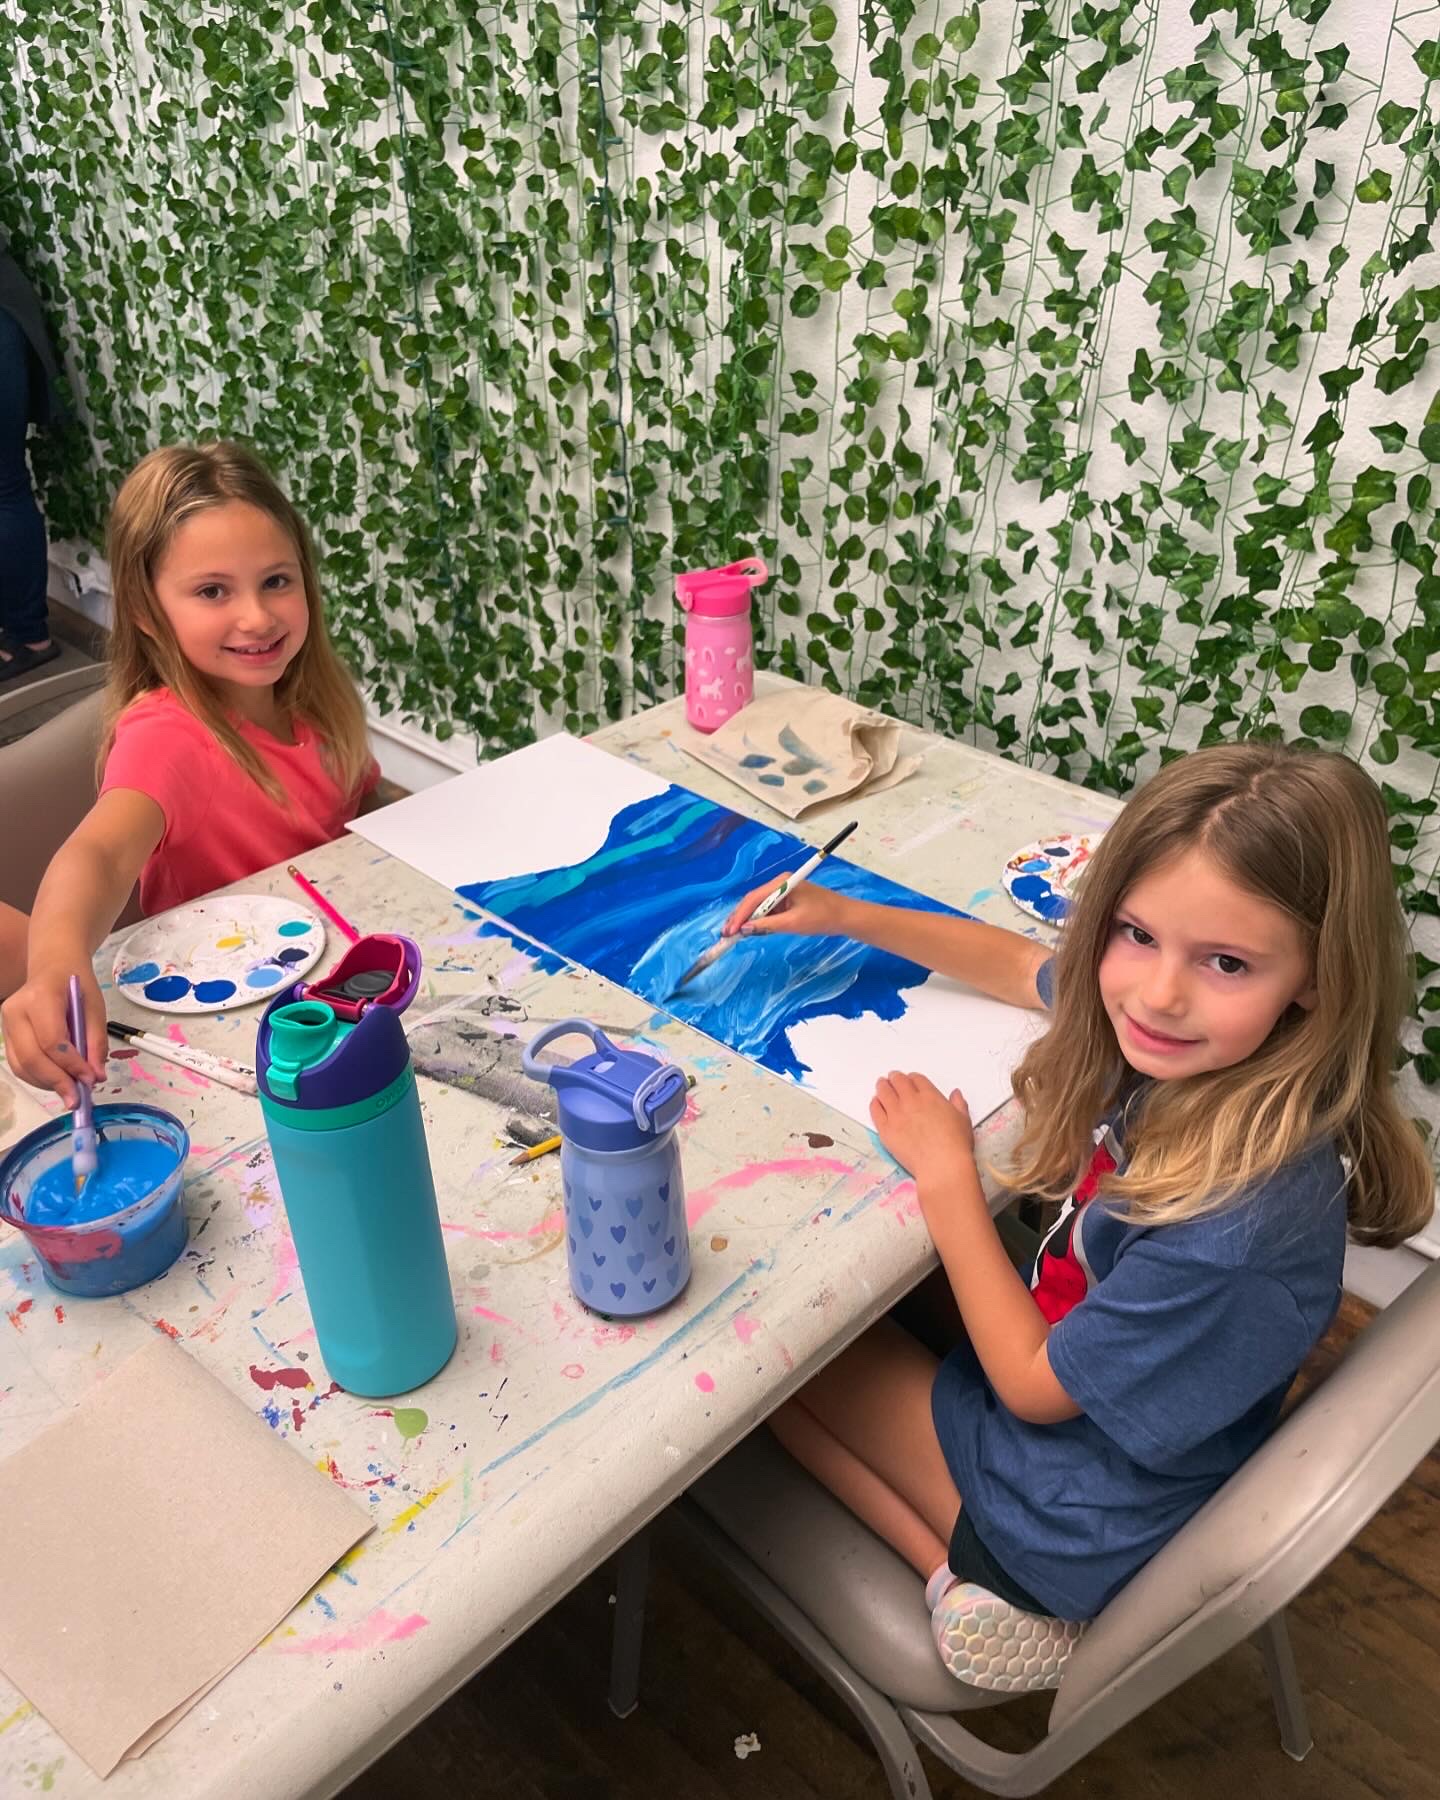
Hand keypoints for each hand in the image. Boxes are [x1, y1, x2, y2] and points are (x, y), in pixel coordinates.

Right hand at [1, 963, 107, 1103]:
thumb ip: (96, 1043)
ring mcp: (6, 1024)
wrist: (53, 967)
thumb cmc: (76, 985)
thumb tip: (95, 1077)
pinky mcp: (6, 1036)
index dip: (71, 1065)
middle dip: (56, 1082)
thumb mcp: (95, 1009)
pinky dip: (39, 1078)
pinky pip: (19, 1064)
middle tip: (78, 1099)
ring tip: (71, 1090)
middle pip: (32, 1058)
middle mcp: (15, 1011)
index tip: (90, 1080)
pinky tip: (58, 1080)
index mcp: (40, 998)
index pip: (52, 1041)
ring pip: (22, 1066)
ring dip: (47, 1084)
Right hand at [723, 872, 853, 939]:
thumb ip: (768, 926)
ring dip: (747, 920)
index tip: (730, 931)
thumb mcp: (794, 923)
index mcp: (783, 882)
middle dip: (739, 918)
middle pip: (753, 900)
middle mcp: (780, 883)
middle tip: (726, 935)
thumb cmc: (823, 917)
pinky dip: (759, 921)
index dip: (740, 915)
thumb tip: (744, 930)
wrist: (846, 916)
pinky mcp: (787, 901)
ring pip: (759, 906)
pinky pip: (768, 910)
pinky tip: (750, 931)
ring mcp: (783, 891)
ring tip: (733, 934)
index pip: (754, 898)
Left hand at [870, 1070, 973, 1181]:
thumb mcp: (963, 1120)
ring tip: (881, 1085)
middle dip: (895, 1078)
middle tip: (892, 1078)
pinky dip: (875, 1104)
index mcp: (930, 1096)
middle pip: (898, 1082)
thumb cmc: (955, 1145)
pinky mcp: (886, 1130)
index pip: (917, 1079)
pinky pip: (876, 1111)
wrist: (942, 1165)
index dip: (912, 1078)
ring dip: (882, 1086)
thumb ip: (958, 1104)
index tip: (910, 1080)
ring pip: (884, 1093)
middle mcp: (911, 1101)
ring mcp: (896, 1115)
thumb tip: (956, 1094)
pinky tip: (876, 1102)